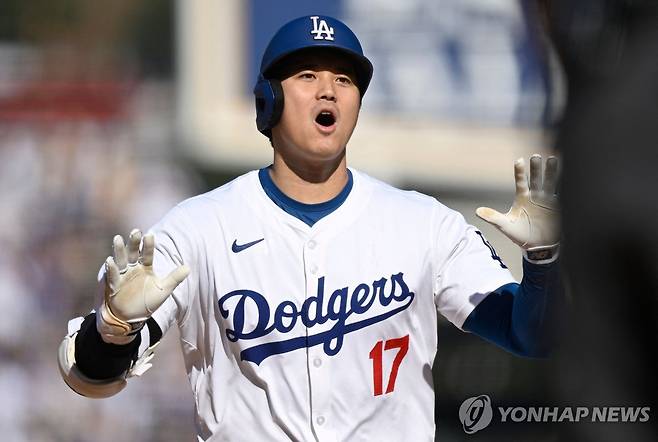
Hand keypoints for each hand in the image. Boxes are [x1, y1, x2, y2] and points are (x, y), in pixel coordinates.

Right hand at [97, 229, 189, 344]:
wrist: (131, 319)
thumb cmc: (147, 302)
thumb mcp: (163, 290)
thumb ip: (174, 278)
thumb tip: (188, 267)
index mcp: (145, 268)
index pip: (147, 254)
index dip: (148, 245)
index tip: (149, 235)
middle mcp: (133, 269)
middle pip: (133, 253)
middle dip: (133, 243)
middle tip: (135, 231)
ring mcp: (122, 276)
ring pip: (121, 260)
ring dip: (119, 250)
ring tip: (118, 238)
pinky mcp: (114, 286)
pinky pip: (112, 276)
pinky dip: (111, 269)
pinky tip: (109, 260)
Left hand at [476, 155, 558, 253]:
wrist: (537, 247)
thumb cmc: (520, 235)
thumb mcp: (505, 226)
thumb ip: (493, 217)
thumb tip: (477, 211)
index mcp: (522, 198)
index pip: (520, 181)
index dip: (520, 171)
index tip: (519, 160)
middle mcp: (536, 196)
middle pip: (536, 179)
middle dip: (536, 168)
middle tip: (535, 157)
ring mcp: (548, 200)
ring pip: (550, 182)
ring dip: (551, 172)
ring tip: (552, 159)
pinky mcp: (559, 207)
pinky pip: (562, 194)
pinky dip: (565, 185)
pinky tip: (569, 176)